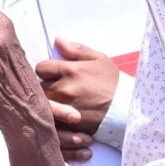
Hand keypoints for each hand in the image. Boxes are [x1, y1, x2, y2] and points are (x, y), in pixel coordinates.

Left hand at [37, 43, 119, 162]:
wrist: (126, 111)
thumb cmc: (113, 84)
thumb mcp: (100, 60)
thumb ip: (76, 49)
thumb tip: (57, 40)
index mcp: (69, 70)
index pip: (41, 68)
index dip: (47, 71)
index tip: (54, 74)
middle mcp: (62, 89)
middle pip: (38, 87)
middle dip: (45, 87)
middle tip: (56, 90)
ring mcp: (62, 108)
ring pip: (41, 105)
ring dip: (47, 103)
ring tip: (58, 104)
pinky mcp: (65, 125)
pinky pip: (48, 121)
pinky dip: (50, 119)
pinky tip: (59, 117)